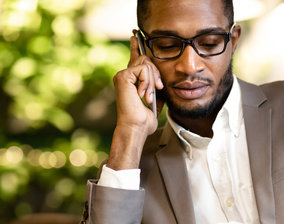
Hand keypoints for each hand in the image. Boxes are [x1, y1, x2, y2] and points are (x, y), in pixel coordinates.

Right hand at [107, 36, 164, 169]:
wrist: (136, 127)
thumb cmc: (144, 120)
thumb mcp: (155, 100)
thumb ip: (156, 87)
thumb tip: (161, 82)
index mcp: (131, 80)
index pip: (134, 58)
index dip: (136, 46)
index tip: (136, 35)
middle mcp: (124, 75)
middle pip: (146, 60)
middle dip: (155, 75)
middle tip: (157, 90)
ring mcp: (122, 75)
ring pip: (146, 64)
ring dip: (152, 82)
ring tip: (147, 97)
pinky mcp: (123, 76)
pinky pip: (143, 70)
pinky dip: (147, 83)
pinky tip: (142, 94)